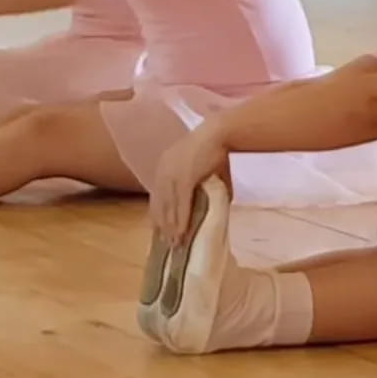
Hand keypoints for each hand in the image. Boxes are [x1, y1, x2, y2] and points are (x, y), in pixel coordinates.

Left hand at [149, 120, 229, 245]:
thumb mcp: (202, 170)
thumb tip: (214, 203)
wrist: (220, 133)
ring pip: (169, 207)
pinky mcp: (184, 178)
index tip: (159, 231)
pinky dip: (181, 220)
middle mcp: (163, 171)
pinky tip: (183, 233)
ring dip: (172, 227)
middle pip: (159, 204)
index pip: (156, 196)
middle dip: (163, 226)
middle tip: (167, 244)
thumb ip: (201, 187)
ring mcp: (172, 174)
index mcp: (164, 166)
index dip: (158, 214)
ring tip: (176, 244)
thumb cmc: (216, 149)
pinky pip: (181, 204)